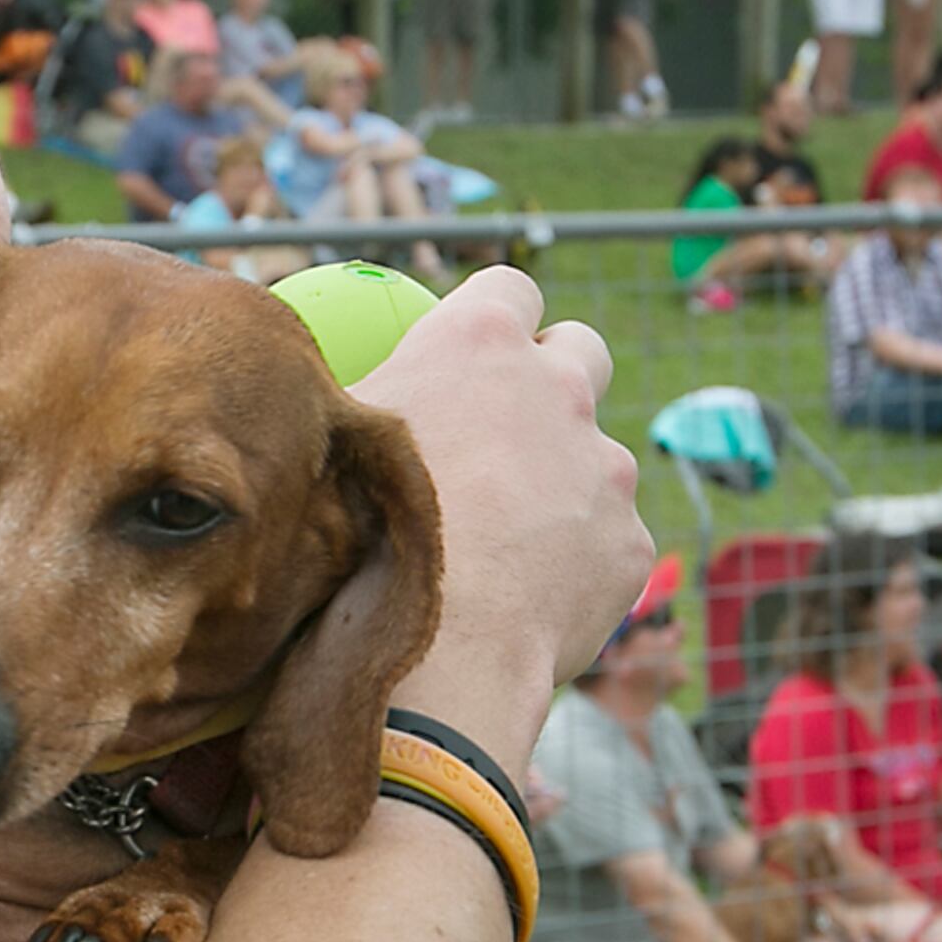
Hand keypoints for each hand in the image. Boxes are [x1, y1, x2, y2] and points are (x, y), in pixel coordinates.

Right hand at [353, 268, 646, 757]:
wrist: (435, 654)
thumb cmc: (357, 543)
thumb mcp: (326, 450)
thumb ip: (348, 406)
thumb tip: (312, 389)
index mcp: (481, 342)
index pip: (509, 288)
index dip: (495, 315)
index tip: (476, 350)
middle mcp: (559, 388)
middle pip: (581, 351)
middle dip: (555, 379)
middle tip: (509, 431)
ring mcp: (606, 466)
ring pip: (597, 456)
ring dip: (564, 482)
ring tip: (507, 543)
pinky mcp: (629, 542)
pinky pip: (606, 541)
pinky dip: (576, 561)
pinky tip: (528, 599)